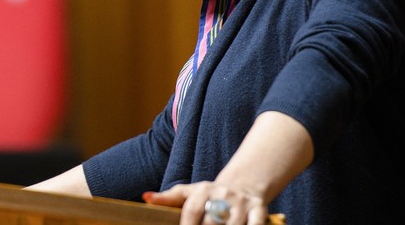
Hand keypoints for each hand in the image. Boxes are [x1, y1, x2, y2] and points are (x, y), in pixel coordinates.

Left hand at [142, 181, 268, 224]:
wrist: (243, 184)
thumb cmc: (209, 195)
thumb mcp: (189, 192)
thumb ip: (168, 198)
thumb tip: (146, 198)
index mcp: (202, 190)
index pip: (192, 210)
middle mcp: (222, 194)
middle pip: (212, 221)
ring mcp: (241, 203)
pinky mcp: (259, 209)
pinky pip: (256, 224)